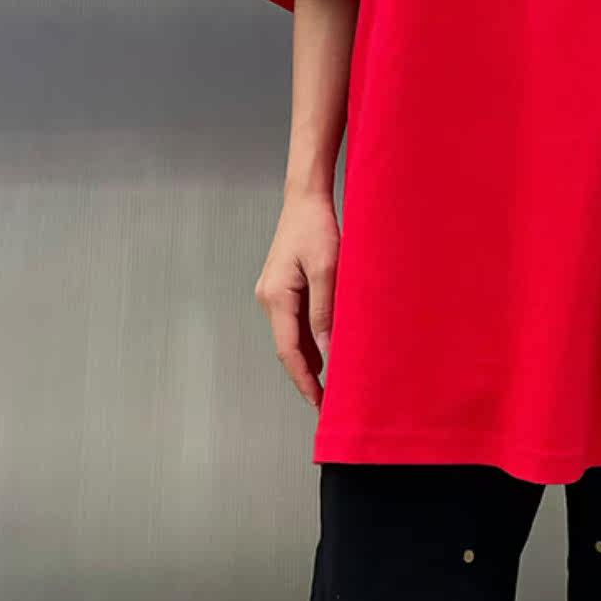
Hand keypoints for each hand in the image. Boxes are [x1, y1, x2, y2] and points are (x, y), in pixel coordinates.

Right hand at [253, 190, 340, 408]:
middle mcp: (268, 298)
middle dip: (307, 375)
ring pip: (292, 335)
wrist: (305, 197)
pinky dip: (310, 339)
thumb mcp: (328, 270)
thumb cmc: (316, 227)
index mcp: (275, 297)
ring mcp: (273, 292)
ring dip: (310, 358)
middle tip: (329, 400)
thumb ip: (326, 312)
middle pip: (288, 347)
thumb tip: (329, 352)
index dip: (304, 380)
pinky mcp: (282, 286)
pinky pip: (295, 320)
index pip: (289, 351)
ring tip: (332, 382)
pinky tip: (326, 351)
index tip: (319, 403)